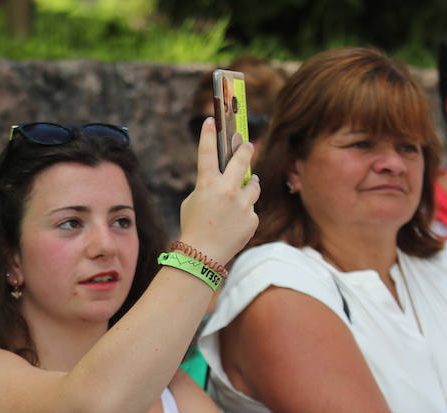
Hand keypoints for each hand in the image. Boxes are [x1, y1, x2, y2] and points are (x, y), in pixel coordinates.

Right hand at [176, 117, 260, 268]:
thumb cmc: (193, 228)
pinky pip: (250, 210)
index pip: (207, 152)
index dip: (209, 134)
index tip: (212, 121)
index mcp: (207, 184)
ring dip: (251, 183)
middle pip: (242, 160)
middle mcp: (227, 190)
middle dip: (245, 149)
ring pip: (253, 185)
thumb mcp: (192, 202)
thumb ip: (208, 187)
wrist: (202, 257)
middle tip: (248, 145)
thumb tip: (223, 180)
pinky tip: (236, 221)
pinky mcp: (251, 219)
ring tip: (249, 184)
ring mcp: (242, 205)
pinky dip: (245, 213)